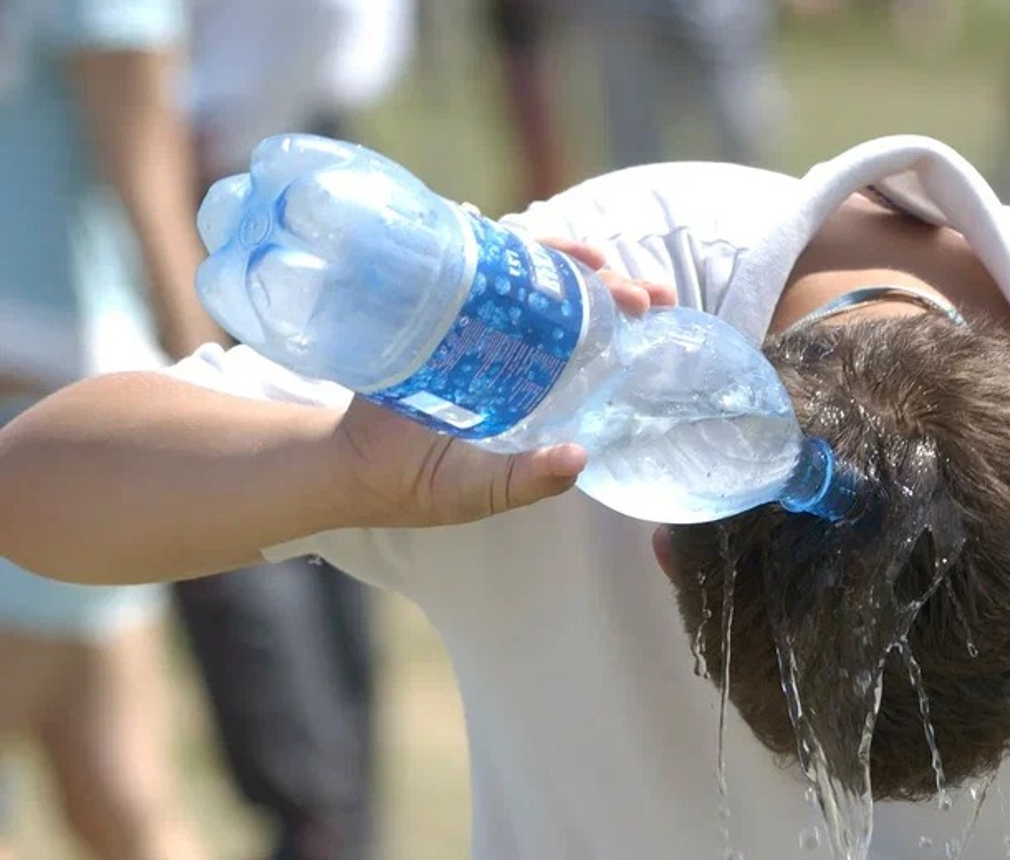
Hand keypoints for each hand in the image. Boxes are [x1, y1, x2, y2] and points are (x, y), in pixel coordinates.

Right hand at [336, 239, 677, 527]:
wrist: (350, 471)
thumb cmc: (425, 485)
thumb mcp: (483, 490)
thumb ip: (528, 481)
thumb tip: (578, 459)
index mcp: (537, 383)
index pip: (593, 334)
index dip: (626, 313)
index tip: (658, 303)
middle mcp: (510, 345)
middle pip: (565, 293)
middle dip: (604, 278)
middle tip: (633, 288)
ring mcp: (468, 321)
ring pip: (516, 268)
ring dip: (552, 252)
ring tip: (584, 256)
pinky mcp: (425, 307)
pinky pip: (452, 261)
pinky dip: (468, 233)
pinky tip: (482, 219)